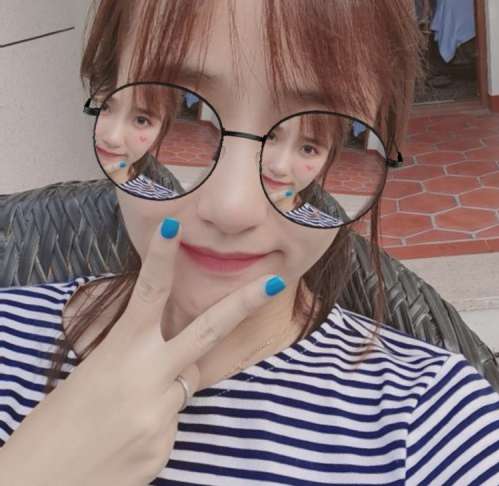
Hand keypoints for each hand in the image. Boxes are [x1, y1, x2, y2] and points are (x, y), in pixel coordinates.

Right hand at [0, 217, 283, 485]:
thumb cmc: (53, 430)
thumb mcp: (90, 378)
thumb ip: (133, 360)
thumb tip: (168, 360)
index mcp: (118, 351)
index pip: (148, 292)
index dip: (162, 255)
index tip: (175, 222)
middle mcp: (146, 377)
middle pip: (208, 330)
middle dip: (245, 302)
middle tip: (276, 280)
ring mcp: (160, 413)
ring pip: (182, 385)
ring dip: (162, 392)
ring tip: (119, 419)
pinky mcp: (165, 446)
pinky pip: (171, 424)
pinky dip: (153, 428)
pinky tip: (123, 444)